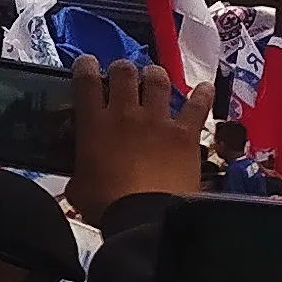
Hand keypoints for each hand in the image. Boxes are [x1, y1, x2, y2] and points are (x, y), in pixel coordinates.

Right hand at [66, 54, 205, 219]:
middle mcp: (125, 113)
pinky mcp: (184, 133)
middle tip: (122, 76)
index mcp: (94, 124)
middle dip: (122, 69)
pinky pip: (198, 106)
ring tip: (154, 78)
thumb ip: (77, 171)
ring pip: (157, 80)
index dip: (85, 65)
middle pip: (123, 71)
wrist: (145, 217)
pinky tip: (204, 88)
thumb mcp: (77, 187)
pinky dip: (202, 95)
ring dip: (154, 76)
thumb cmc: (106, 205)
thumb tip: (78, 175)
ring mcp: (157, 121)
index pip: (86, 79)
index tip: (87, 64)